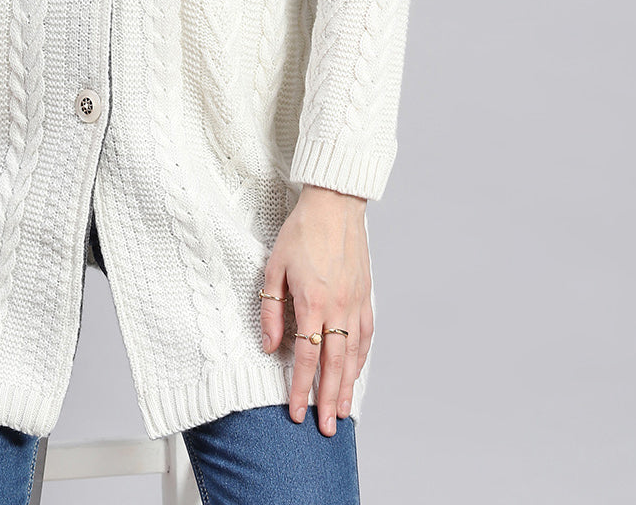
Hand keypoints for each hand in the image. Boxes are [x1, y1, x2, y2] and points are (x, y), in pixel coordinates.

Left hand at [260, 185, 372, 435]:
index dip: (301, 388)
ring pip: (354, 355)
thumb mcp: (274, 267)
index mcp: (312, 302)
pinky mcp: (366, 295)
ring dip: (347, 386)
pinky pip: (365, 336)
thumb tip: (269, 346)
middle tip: (325, 430)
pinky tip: (355, 374)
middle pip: (334, 365)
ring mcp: (356, 302)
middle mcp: (338, 307)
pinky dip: (361, 359)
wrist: (335, 205)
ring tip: (342, 413)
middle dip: (328, 400)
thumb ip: (271, 309)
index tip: (296, 412)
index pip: (307, 357)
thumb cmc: (301, 232)